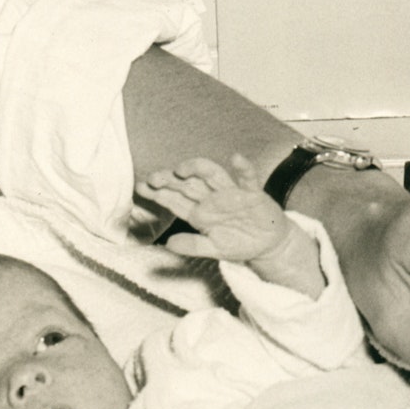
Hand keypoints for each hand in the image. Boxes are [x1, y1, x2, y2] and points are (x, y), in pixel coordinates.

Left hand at [136, 155, 292, 263]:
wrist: (269, 245)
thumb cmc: (239, 242)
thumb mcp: (213, 249)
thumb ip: (192, 246)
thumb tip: (169, 245)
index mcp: (200, 212)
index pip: (174, 200)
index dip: (158, 194)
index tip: (141, 188)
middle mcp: (212, 198)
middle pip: (188, 184)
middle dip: (170, 180)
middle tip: (153, 178)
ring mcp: (231, 194)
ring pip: (212, 175)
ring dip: (198, 169)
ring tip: (183, 169)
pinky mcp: (252, 194)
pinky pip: (247, 179)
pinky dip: (243, 169)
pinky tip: (237, 159)